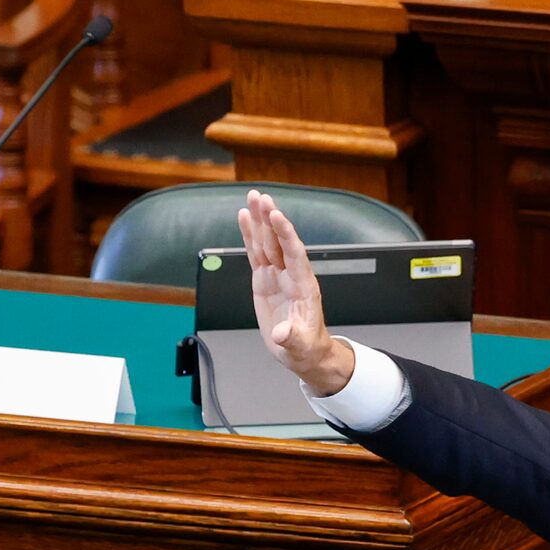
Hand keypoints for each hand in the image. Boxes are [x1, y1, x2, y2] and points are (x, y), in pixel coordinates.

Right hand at [236, 189, 353, 396]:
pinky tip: (244, 219)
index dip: (285, 234)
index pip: (294, 254)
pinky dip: (249, 236)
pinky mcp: (265, 280)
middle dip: (270, 219)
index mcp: (303, 287)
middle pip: (279, 242)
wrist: (303, 352)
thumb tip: (283, 332)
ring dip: (259, 221)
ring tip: (252, 199)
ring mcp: (277, 276)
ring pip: (267, 243)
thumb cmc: (305, 347)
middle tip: (260, 197)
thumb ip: (292, 337)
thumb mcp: (300, 346)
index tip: (277, 215)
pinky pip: (256, 254)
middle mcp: (291, 276)